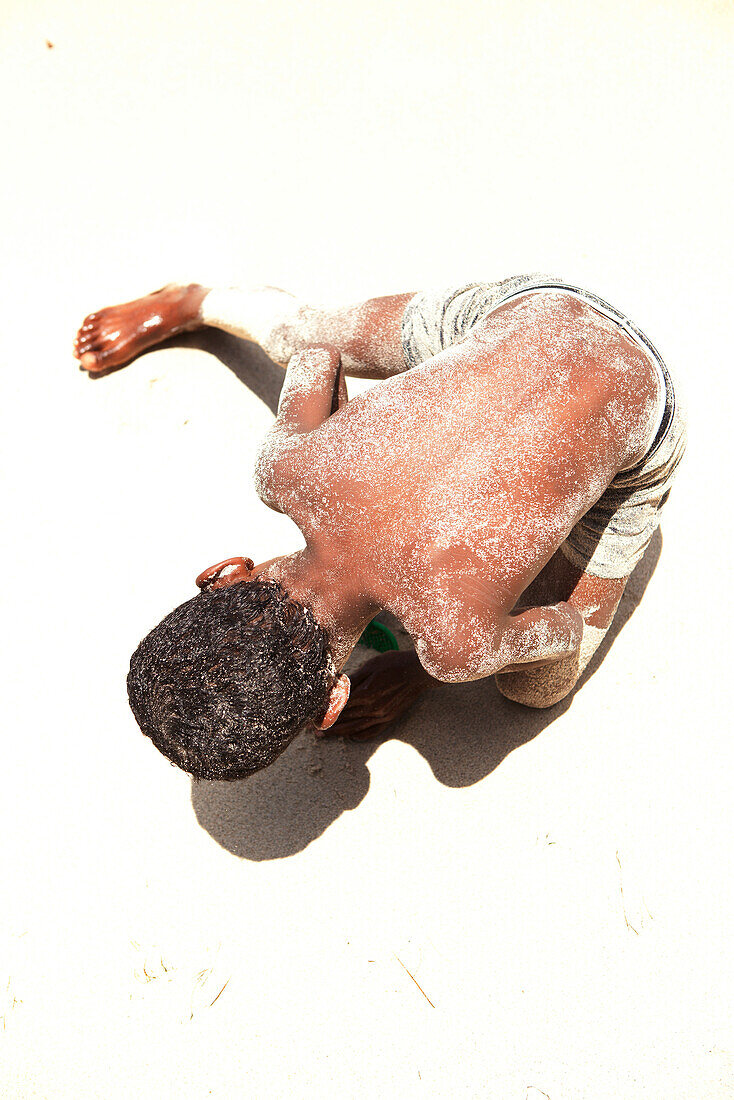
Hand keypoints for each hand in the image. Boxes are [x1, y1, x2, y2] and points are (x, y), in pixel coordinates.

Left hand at [317, 649, 433, 740]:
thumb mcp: (370, 666)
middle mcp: (373, 710)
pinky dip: (359, 735)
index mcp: (366, 695)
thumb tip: (334, 687)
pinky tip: (351, 736)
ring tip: (324, 735)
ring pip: (355, 729)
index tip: (311, 716)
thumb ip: (352, 680)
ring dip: (338, 733)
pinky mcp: (390, 719)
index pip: (338, 707)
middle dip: (326, 724)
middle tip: (311, 728)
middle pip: (344, 720)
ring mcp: (382, 717)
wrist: (419, 672)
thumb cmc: (394, 664)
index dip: (323, 712)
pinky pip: (372, 732)